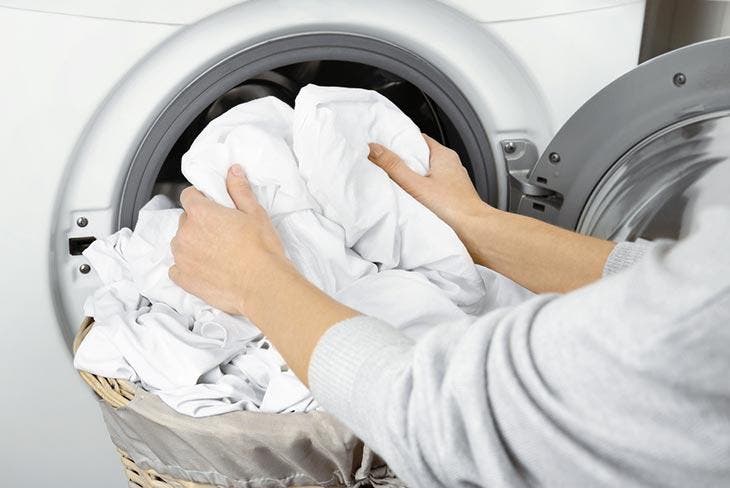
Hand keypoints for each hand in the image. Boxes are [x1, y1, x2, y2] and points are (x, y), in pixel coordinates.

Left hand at [169, 164, 357, 383]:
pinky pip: (178, 268)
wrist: (263, 285)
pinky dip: (189, 268)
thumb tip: (233, 171)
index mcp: (201, 213)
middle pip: (186, 220)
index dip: (201, 200)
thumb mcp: (255, 213)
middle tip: (223, 234)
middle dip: (200, 224)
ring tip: (219, 255)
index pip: (189, 195)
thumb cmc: (262, 250)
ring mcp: (181, 257)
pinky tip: (209, 270)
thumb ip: (239, 190)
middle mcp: (185, 233)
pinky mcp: (183, 279)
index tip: (213, 207)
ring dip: (194, 245)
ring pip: (182, 243)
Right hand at [368, 134, 492, 236]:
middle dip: (404, 161)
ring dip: (413, 177)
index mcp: (444, 155)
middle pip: (421, 156)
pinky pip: (433, 187)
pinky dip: (422, 190)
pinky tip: (412, 200)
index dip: (400, 141)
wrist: (474, 231)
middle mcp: (451, 165)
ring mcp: (453, 181)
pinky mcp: (452, 196)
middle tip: (387, 167)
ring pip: (427, 172)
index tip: (385, 146)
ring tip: (397, 184)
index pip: (418, 138)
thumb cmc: (454, 208)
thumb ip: (394, 167)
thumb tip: (375, 150)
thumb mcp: (415, 185)